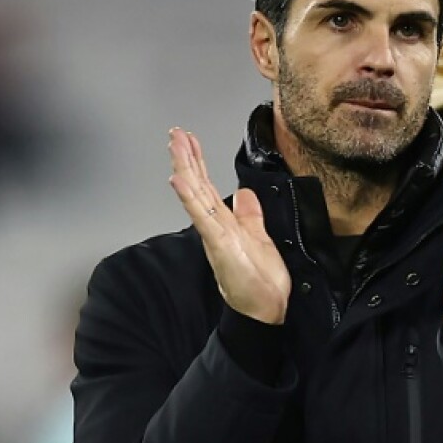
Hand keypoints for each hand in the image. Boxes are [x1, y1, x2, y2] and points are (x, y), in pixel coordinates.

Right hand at [168, 128, 290, 324]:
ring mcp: (214, 235)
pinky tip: (178, 180)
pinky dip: (189, 198)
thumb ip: (249, 215)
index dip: (198, 162)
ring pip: (196, 195)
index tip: (189, 139)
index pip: (207, 186)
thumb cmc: (262, 280)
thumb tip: (243, 193)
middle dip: (186, 158)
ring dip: (184, 168)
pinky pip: (202, 218)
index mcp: (225, 223)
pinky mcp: (219, 245)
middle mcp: (215, 226)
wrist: (268, 310)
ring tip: (174, 145)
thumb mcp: (259, 238)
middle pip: (197, 185)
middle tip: (175, 132)